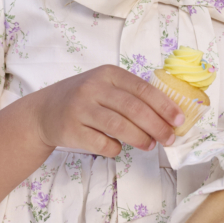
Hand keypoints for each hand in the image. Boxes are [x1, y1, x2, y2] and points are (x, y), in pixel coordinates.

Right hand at [31, 65, 183, 157]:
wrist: (44, 112)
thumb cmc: (84, 99)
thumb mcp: (104, 86)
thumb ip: (131, 95)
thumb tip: (168, 116)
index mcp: (107, 74)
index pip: (142, 89)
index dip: (164, 106)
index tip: (179, 120)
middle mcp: (93, 88)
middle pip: (134, 109)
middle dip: (157, 126)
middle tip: (169, 138)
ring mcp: (81, 109)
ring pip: (120, 126)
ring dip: (141, 138)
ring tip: (150, 145)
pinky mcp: (72, 130)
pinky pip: (103, 143)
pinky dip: (116, 148)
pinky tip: (117, 146)